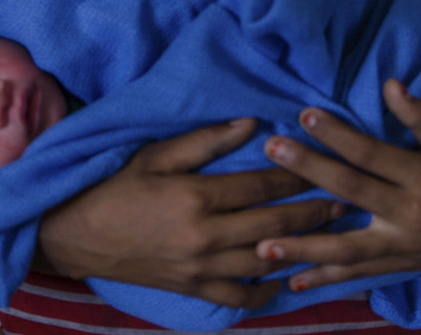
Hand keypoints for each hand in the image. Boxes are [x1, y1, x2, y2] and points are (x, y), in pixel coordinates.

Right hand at [37, 118, 344, 308]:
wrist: (75, 235)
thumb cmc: (115, 188)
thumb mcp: (155, 155)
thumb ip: (205, 141)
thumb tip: (251, 124)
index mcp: (195, 196)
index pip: (260, 186)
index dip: (294, 174)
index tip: (322, 163)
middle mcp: (204, 235)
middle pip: (274, 225)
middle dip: (314, 212)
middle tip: (345, 201)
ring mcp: (201, 268)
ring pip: (265, 261)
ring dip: (303, 250)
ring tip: (332, 238)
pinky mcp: (193, 289)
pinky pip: (239, 296)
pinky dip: (266, 292)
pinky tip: (285, 281)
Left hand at [256, 80, 420, 292]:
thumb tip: (390, 85)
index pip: (371, 153)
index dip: (336, 134)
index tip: (304, 115)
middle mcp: (409, 214)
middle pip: (350, 191)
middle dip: (308, 172)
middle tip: (271, 152)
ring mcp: (402, 245)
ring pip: (346, 247)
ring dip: (304, 247)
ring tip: (264, 244)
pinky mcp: (399, 266)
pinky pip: (357, 275)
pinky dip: (325, 280)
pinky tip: (292, 283)